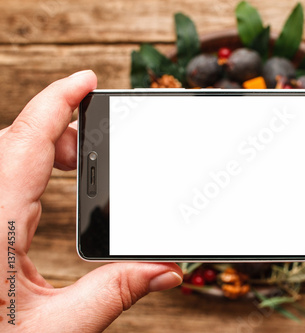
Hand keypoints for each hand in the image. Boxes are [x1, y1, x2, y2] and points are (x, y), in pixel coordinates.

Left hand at [0, 71, 181, 331]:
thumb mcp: (56, 330)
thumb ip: (113, 294)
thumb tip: (164, 270)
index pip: (23, 142)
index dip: (56, 102)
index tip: (86, 80)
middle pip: (13, 143)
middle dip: (59, 127)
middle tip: (100, 137)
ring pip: (6, 159)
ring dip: (45, 150)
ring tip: (83, 162)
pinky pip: (4, 180)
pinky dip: (32, 169)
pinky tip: (54, 185)